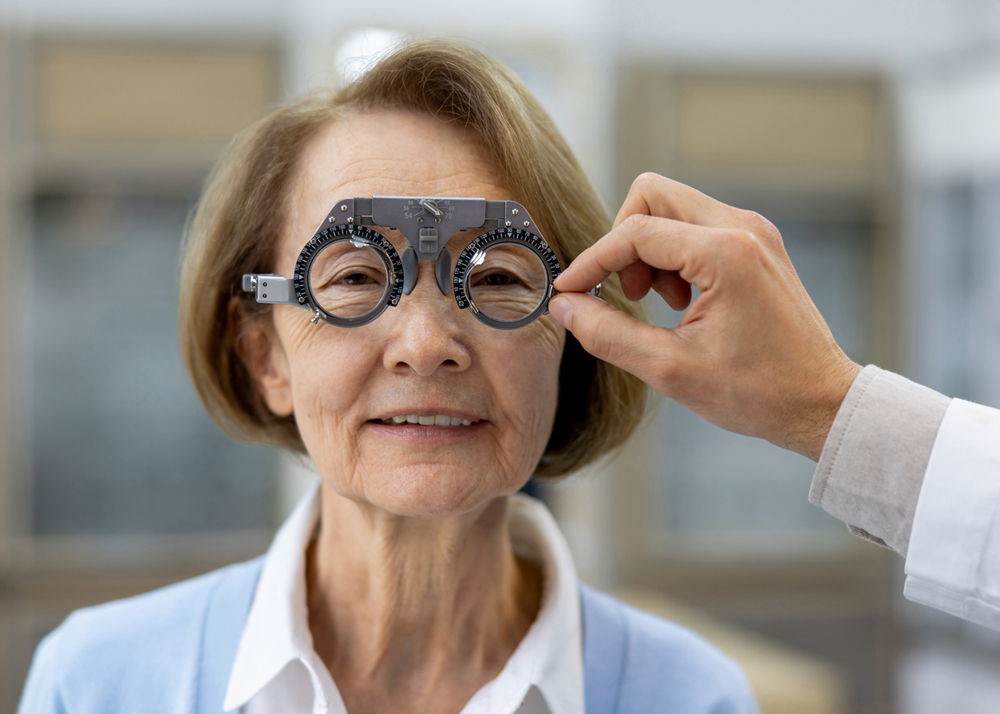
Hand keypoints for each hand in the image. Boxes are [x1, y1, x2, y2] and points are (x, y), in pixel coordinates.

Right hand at [549, 173, 861, 460]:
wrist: (821, 402)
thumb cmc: (758, 392)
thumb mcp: (670, 370)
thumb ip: (608, 334)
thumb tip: (566, 307)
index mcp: (725, 254)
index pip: (634, 232)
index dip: (592, 261)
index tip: (569, 291)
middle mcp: (742, 228)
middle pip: (653, 195)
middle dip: (624, 242)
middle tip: (629, 293)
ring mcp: (753, 232)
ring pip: (673, 208)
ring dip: (650, 250)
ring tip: (662, 305)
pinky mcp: (756, 244)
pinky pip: (696, 227)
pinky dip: (674, 255)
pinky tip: (683, 302)